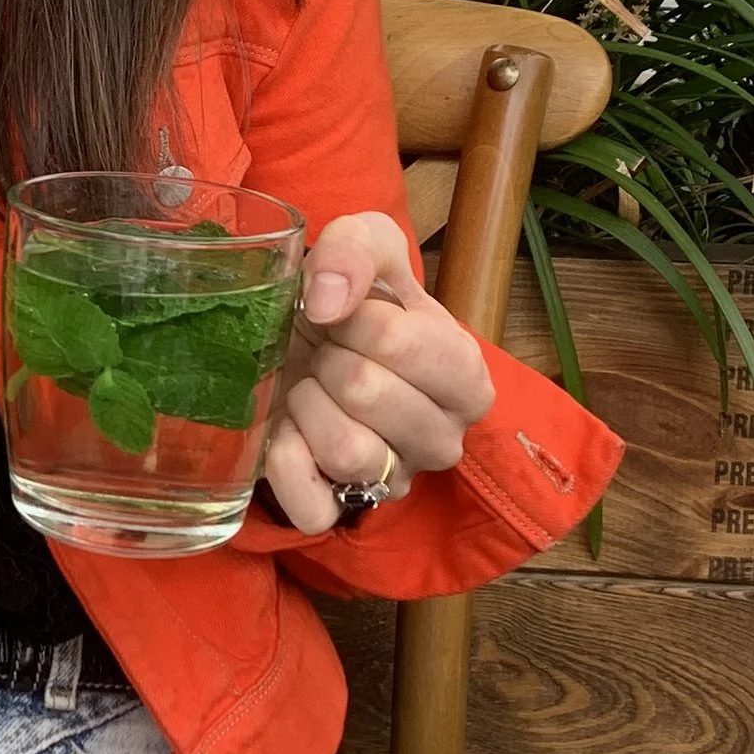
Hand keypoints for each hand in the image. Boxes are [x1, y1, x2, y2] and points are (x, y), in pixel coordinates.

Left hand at [261, 211, 495, 535]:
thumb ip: (358, 248)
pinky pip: (313, 506)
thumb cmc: (352, 300)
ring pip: (344, 450)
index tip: (348, 314)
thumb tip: (329, 301)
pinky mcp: (341, 510)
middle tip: (325, 351)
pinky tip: (287, 429)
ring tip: (310, 384)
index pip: (404, 345)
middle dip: (328, 358)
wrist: (306, 342)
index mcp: (468, 378)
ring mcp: (395, 481)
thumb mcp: (367, 244)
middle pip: (367, 393)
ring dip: (307, 403)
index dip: (358, 320)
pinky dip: (285, 463)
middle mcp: (443, 439)